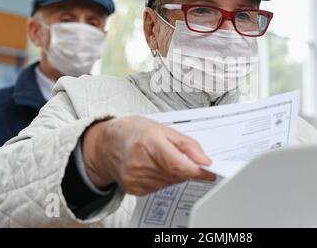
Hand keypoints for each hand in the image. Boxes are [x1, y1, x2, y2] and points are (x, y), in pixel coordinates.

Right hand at [83, 115, 215, 195]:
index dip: (197, 170)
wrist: (106, 144)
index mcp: (148, 143)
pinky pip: (159, 187)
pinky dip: (164, 179)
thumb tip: (204, 159)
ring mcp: (135, 178)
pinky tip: (155, 167)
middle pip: (176, 174)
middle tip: (184, 158)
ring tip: (163, 158)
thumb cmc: (132, 131)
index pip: (179, 164)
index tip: (210, 172)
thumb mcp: (162, 128)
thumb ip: (186, 144)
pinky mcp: (134, 189)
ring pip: (169, 182)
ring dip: (175, 173)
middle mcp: (140, 163)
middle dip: (186, 168)